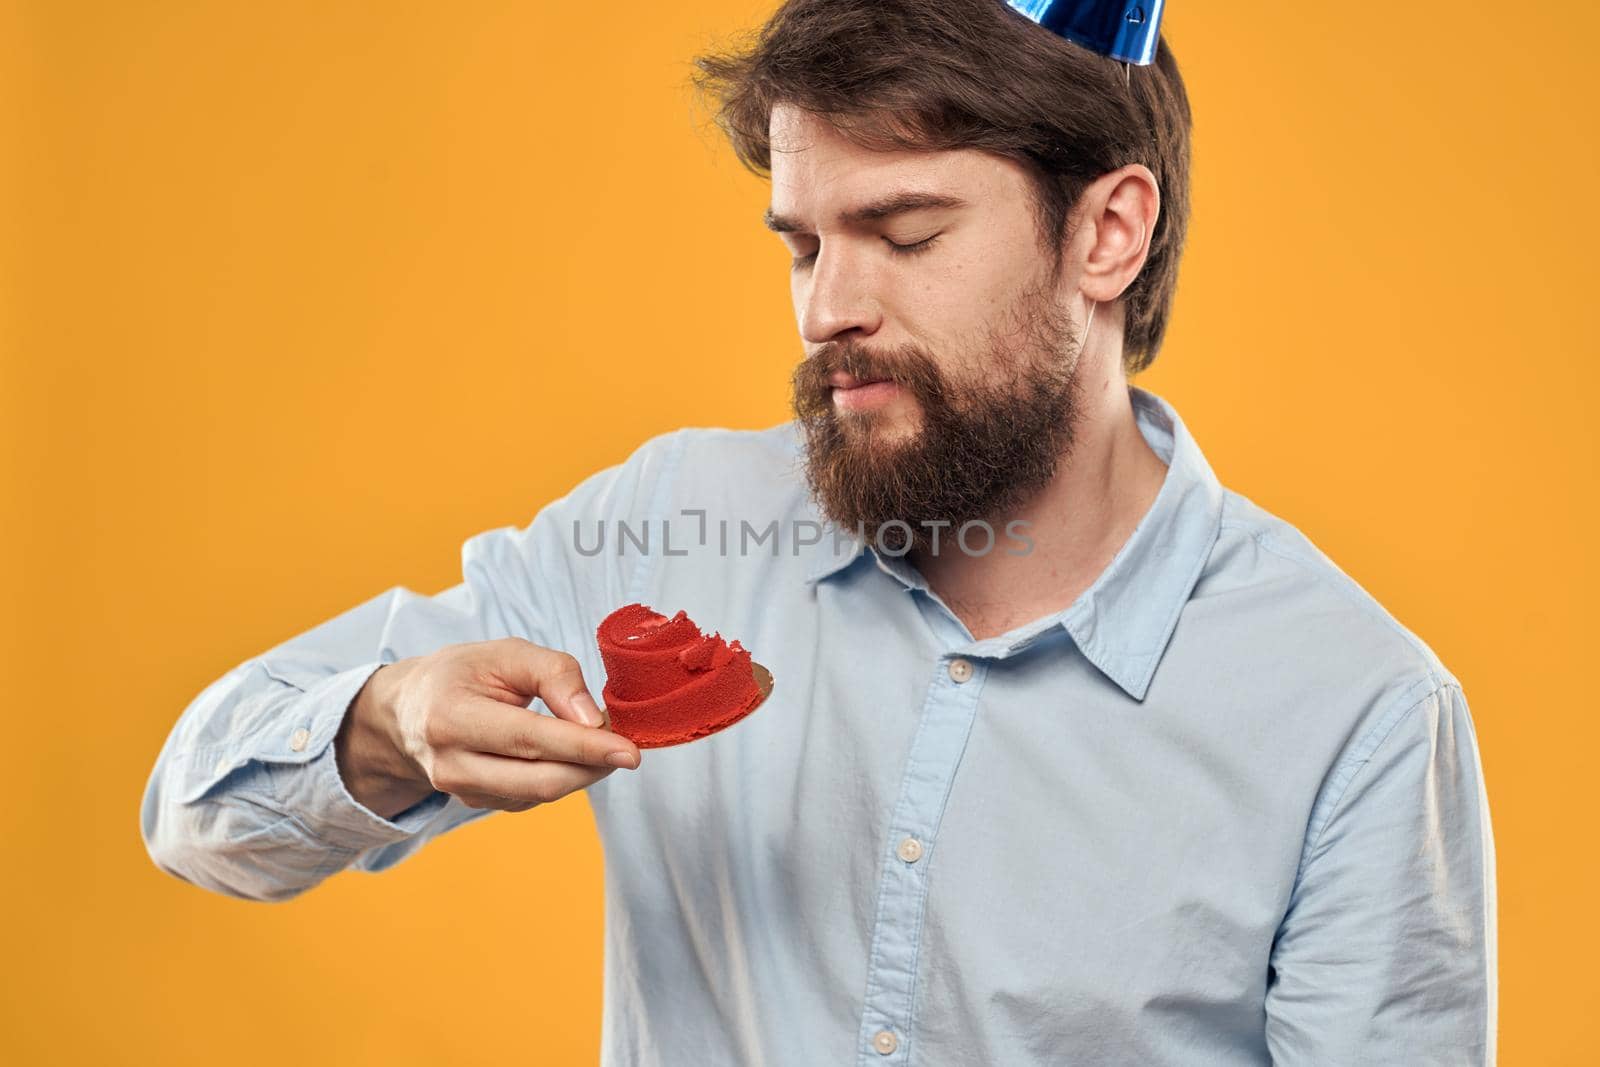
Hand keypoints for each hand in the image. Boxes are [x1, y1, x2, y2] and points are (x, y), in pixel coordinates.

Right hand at [335, 637, 638, 818]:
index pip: (530, 739)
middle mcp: (450, 764)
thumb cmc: (462, 674)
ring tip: (598, 741)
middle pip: (540, 780)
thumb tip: (594, 720)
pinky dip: (563, 777)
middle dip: (593, 766)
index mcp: (450, 717)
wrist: (407, 711)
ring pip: (541, 794)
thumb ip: (555, 675)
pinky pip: (533, 797)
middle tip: (626, 746)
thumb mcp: (506, 653)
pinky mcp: (476, 804)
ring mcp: (461, 791)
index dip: (585, 747)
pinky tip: (570, 755)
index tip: (630, 751)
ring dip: (582, 772)